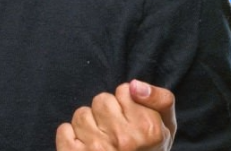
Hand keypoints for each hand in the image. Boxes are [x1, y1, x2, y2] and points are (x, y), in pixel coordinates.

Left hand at [55, 79, 176, 150]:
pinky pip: (63, 130)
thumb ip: (161, 99)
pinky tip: (84, 147)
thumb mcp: (167, 126)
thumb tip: (134, 85)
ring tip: (100, 141)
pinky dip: (70, 137)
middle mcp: (123, 139)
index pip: (124, 90)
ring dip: (88, 125)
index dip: (126, 103)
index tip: (130, 120)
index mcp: (147, 129)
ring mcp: (97, 149)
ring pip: (81, 114)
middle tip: (114, 132)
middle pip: (101, 100)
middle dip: (106, 112)